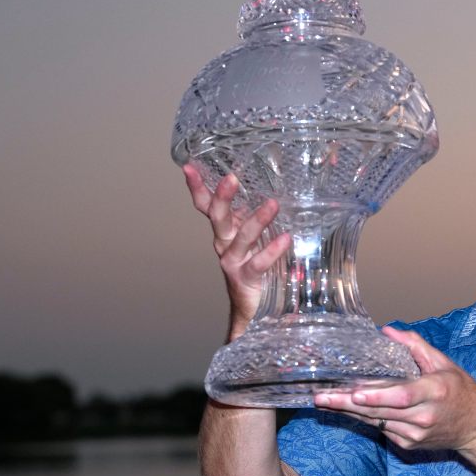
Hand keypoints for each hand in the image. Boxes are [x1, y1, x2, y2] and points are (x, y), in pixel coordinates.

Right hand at [183, 163, 289, 340]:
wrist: (252, 308)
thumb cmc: (256, 265)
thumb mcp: (256, 236)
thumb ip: (258, 216)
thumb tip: (273, 188)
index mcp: (226, 230)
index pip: (207, 205)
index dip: (197, 187)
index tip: (189, 168)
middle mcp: (225, 243)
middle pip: (218, 217)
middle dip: (222, 197)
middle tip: (230, 179)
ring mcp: (233, 261)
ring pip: (241, 237)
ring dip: (256, 220)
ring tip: (272, 205)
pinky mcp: (246, 277)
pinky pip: (258, 262)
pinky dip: (271, 250)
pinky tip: (285, 239)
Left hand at [313, 327, 475, 452]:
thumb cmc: (460, 391)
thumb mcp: (444, 363)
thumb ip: (416, 346)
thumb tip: (388, 332)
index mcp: (434, 392)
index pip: (402, 395)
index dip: (378, 395)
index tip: (356, 392)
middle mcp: (424, 416)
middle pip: (380, 410)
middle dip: (347, 403)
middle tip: (321, 396)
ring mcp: (415, 434)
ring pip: (376, 421)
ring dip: (350, 411)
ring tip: (325, 400)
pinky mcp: (408, 444)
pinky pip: (381, 428)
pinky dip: (366, 417)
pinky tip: (349, 408)